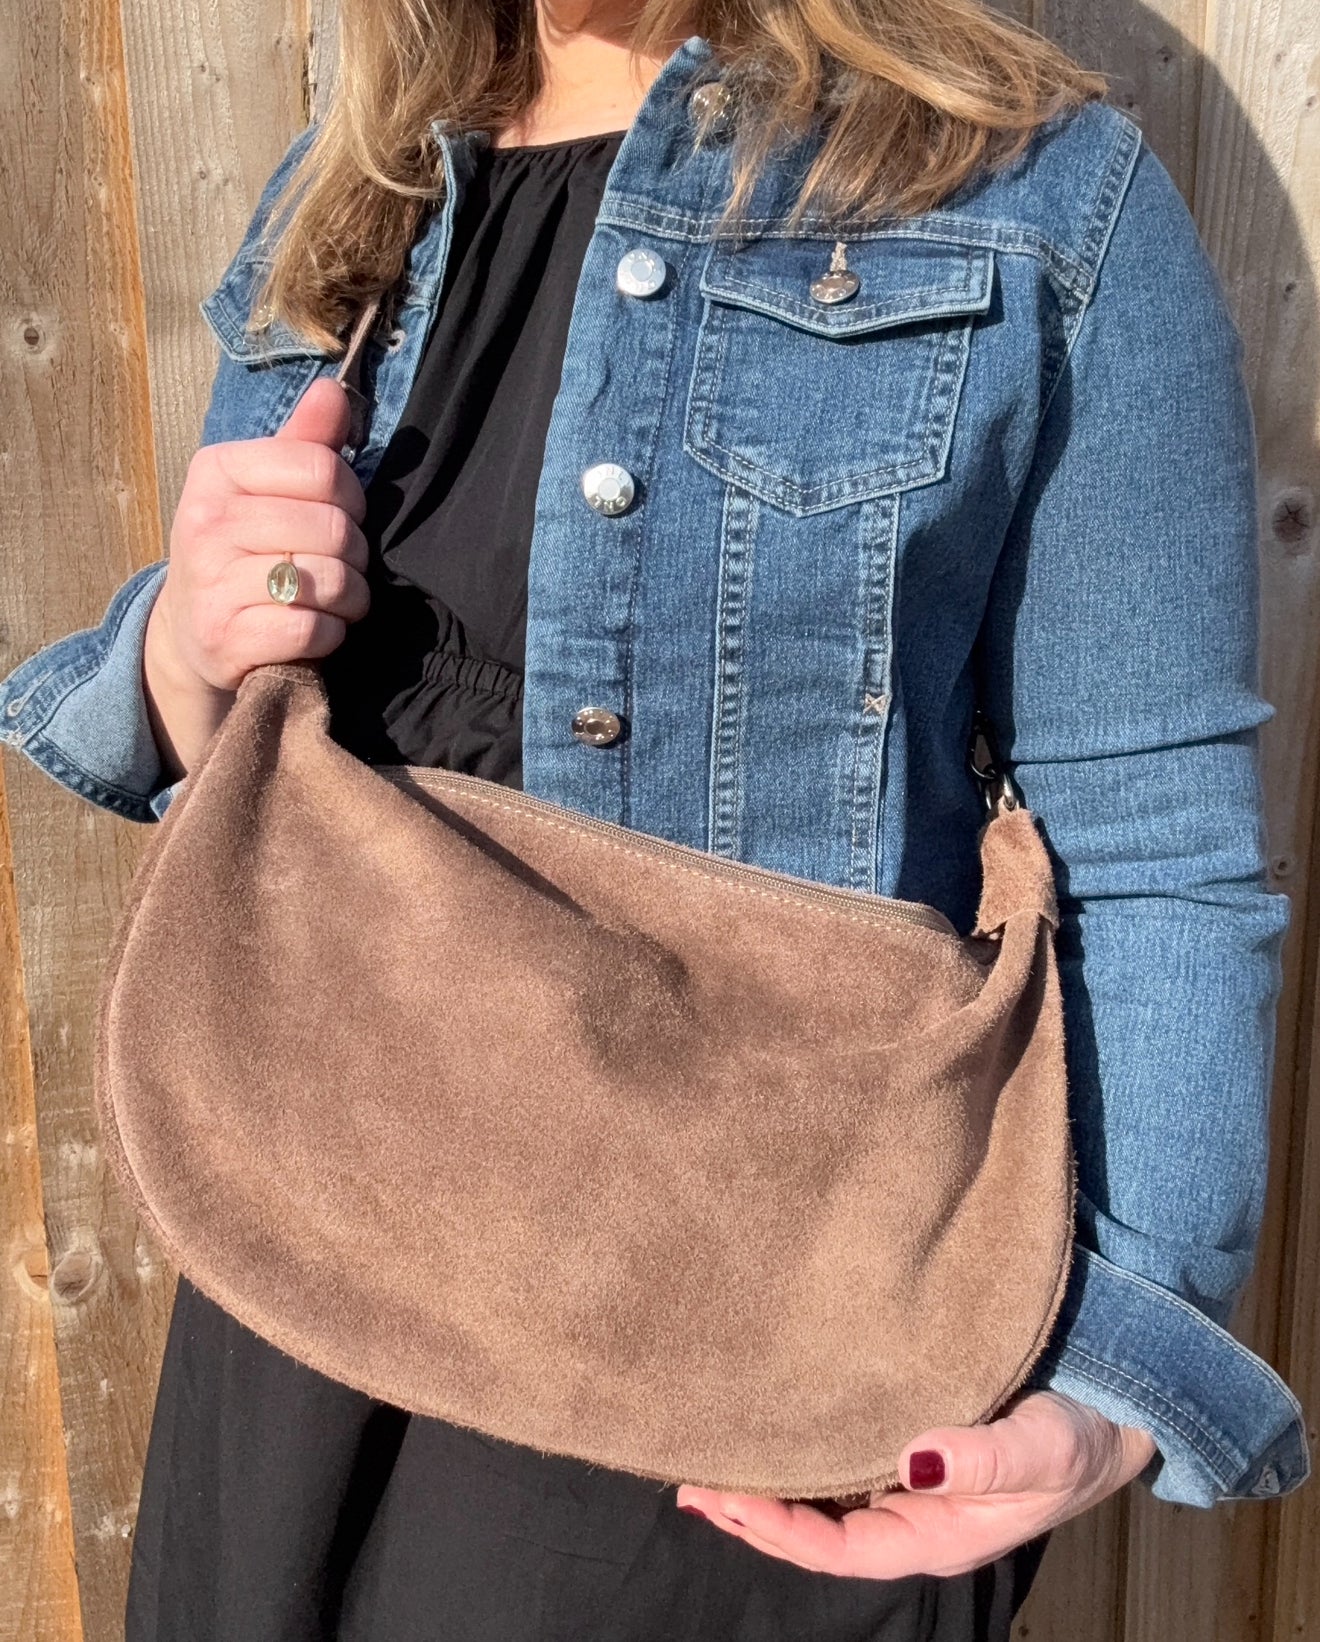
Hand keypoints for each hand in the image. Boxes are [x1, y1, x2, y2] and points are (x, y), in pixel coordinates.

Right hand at [143, 376, 369, 778]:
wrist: (193, 632)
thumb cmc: (244, 549)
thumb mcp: (265, 488)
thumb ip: (305, 442)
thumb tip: (335, 390)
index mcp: (217, 470)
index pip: (322, 468)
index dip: (352, 497)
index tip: (342, 515)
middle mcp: (205, 523)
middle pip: (334, 529)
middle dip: (356, 554)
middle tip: (342, 565)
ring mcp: (211, 584)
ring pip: (330, 581)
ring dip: (352, 598)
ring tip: (336, 599)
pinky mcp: (226, 640)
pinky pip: (314, 630)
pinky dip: (332, 634)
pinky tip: (319, 629)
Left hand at [674, 1390, 1157, 1579]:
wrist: (1111, 1403)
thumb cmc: (1079, 1436)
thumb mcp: (1042, 1450)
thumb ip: (983, 1458)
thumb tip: (915, 1461)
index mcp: (935, 1535)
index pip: (839, 1549)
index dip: (780, 1530)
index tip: (726, 1500)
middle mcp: (910, 1514)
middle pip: (816, 1528)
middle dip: (753, 1512)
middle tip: (689, 1483)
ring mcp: (907, 1481)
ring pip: (823, 1495)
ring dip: (767, 1483)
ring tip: (708, 1460)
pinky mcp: (908, 1440)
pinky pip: (841, 1457)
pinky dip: (798, 1448)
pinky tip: (767, 1427)